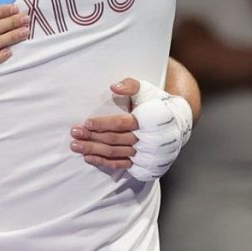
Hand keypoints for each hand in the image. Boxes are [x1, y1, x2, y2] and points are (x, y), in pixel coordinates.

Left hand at [70, 78, 192, 178]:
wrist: (177, 123)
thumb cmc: (157, 104)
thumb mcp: (147, 90)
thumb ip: (131, 86)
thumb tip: (114, 86)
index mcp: (147, 121)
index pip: (120, 123)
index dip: (102, 124)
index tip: (86, 123)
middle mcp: (146, 139)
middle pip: (114, 140)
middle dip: (92, 138)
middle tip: (75, 134)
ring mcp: (144, 153)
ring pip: (115, 153)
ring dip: (93, 150)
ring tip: (76, 146)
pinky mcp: (142, 163)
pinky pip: (120, 165)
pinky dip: (104, 163)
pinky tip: (89, 158)